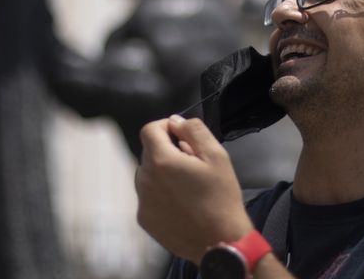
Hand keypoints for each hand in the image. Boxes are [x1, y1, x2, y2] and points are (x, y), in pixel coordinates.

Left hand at [135, 115, 254, 262]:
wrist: (220, 242)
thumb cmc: (221, 198)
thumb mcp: (216, 156)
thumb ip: (194, 130)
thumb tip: (175, 121)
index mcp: (161, 161)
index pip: (149, 130)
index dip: (166, 127)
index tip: (182, 136)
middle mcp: (144, 180)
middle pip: (149, 152)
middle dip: (168, 151)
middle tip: (193, 164)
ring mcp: (142, 201)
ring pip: (147, 174)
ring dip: (163, 172)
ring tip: (188, 186)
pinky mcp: (144, 219)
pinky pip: (148, 196)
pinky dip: (161, 193)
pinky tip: (182, 203)